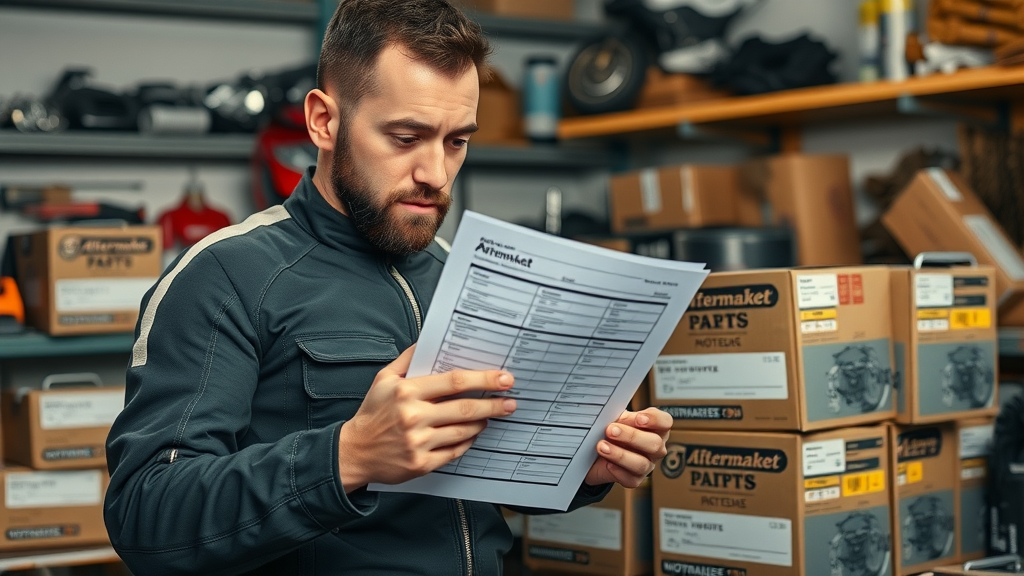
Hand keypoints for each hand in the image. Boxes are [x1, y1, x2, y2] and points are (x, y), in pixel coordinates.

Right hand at [337, 345, 515, 491]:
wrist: (354, 452)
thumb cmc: (372, 413)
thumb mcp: (383, 379)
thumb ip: (408, 359)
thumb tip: (430, 340)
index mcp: (407, 392)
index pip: (454, 382)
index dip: (483, 379)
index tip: (504, 378)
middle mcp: (414, 417)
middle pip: (465, 408)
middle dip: (493, 404)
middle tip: (511, 401)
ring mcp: (418, 442)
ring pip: (464, 431)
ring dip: (482, 422)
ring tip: (492, 416)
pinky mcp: (421, 464)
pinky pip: (455, 452)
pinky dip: (467, 442)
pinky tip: (472, 434)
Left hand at [583, 407, 670, 488]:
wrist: (594, 450)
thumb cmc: (611, 430)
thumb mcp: (615, 417)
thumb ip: (620, 415)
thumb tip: (617, 415)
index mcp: (654, 428)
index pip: (665, 422)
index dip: (655, 420)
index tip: (638, 418)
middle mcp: (654, 448)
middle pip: (654, 444)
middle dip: (631, 436)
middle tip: (611, 430)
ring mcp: (647, 465)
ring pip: (641, 464)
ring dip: (620, 455)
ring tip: (602, 446)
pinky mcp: (635, 479)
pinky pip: (630, 479)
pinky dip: (617, 471)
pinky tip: (607, 463)